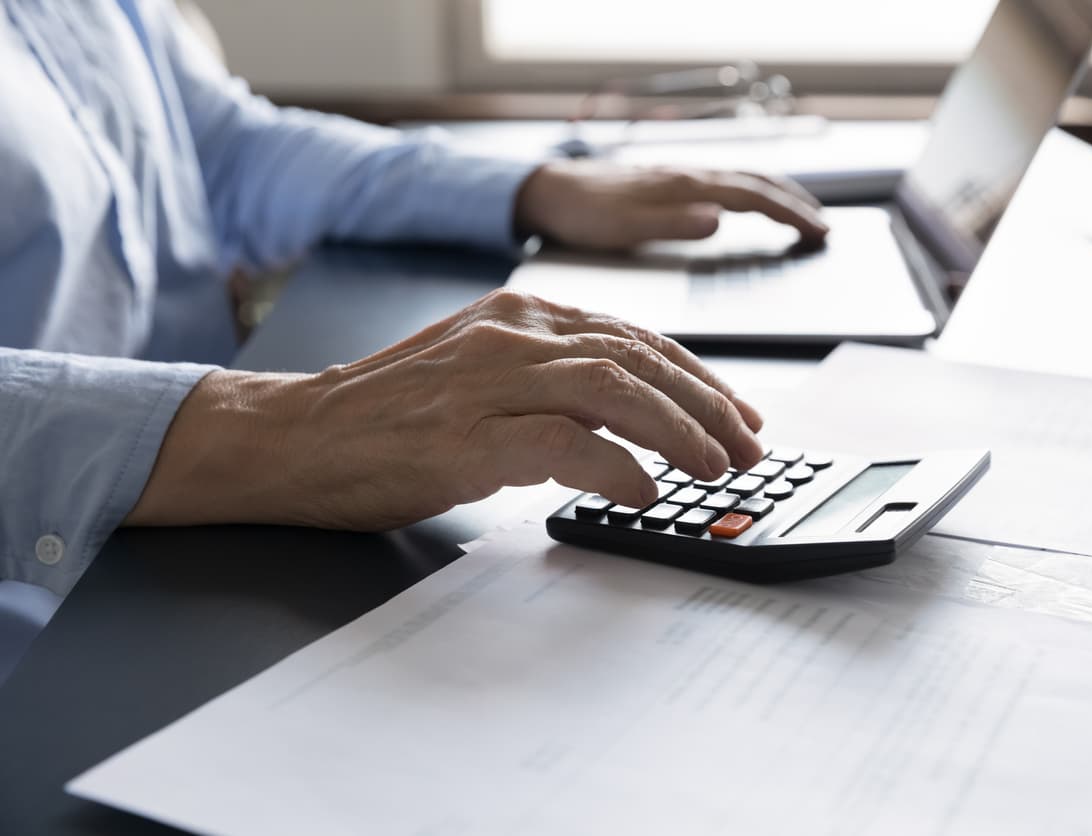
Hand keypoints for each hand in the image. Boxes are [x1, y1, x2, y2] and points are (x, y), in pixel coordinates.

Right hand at [126, 290, 765, 529]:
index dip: (697, 377)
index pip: (632, 338)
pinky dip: (616, 467)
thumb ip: (548, 380)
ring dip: (679, 431)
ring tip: (716, 467)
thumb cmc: (387, 416)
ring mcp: (487, 380)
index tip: (737, 412)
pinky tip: (643, 491)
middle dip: (706, 405)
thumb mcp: (478, 375)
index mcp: (517, 315)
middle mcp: (510, 334)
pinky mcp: (467, 434)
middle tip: (748, 446)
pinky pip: (565, 443)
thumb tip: (627, 421)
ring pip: (613, 390)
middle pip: (636, 359)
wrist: (296, 436)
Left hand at [514, 160, 827, 249]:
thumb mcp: (624, 226)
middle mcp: (689, 176)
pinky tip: (753, 211)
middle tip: (826, 230)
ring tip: (803, 218)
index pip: (753, 195)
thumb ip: (672, 223)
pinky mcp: (671, 186)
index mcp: (686, 186)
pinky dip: (753, 196)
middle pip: (758, 183)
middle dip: (796, 204)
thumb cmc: (582, 213)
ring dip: (779, 197)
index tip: (819, 232)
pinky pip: (726, 186)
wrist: (548, 191)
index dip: (790, 214)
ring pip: (744, 181)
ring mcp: (682, 179)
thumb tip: (719, 220)